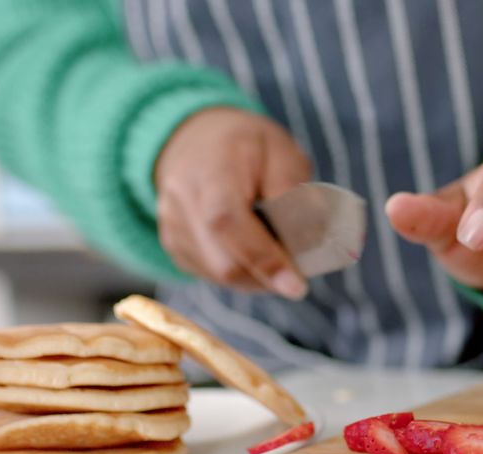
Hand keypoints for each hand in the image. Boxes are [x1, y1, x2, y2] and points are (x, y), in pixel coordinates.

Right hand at [155, 107, 310, 298]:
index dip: (263, 258)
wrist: (194, 140)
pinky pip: (210, 275)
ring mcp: (172, 226)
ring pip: (217, 275)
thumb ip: (293, 191)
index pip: (228, 222)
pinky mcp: (173, 246)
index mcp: (210, 169)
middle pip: (221, 261)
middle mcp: (181, 200)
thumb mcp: (280, 150)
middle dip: (266, 277)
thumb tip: (310, 236)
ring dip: (256, 278)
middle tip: (298, 274)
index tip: (296, 285)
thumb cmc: (246, 145)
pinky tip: (255, 255)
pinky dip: (240, 275)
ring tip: (279, 258)